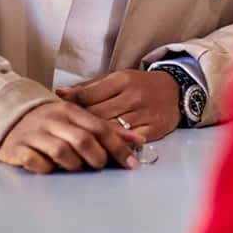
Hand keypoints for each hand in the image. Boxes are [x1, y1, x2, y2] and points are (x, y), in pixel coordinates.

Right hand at [0, 102, 144, 173]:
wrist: (6, 115)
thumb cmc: (49, 121)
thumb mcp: (76, 119)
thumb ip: (105, 129)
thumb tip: (138, 140)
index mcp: (70, 111)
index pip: (100, 128)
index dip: (119, 147)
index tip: (131, 163)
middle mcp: (52, 120)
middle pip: (83, 140)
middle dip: (97, 157)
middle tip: (100, 166)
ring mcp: (34, 134)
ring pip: (62, 152)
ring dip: (74, 165)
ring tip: (75, 167)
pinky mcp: (17, 148)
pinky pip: (36, 162)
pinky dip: (47, 168)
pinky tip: (50, 168)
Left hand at [57, 69, 180, 141]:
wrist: (175, 90)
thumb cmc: (139, 85)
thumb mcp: (117, 80)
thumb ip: (89, 88)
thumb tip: (60, 93)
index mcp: (122, 80)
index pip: (89, 95)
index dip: (71, 106)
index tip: (57, 114)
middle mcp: (133, 96)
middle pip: (98, 115)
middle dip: (79, 126)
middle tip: (64, 135)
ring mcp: (144, 113)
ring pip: (113, 130)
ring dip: (95, 140)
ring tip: (78, 147)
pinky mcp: (154, 128)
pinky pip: (131, 141)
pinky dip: (116, 147)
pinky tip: (103, 152)